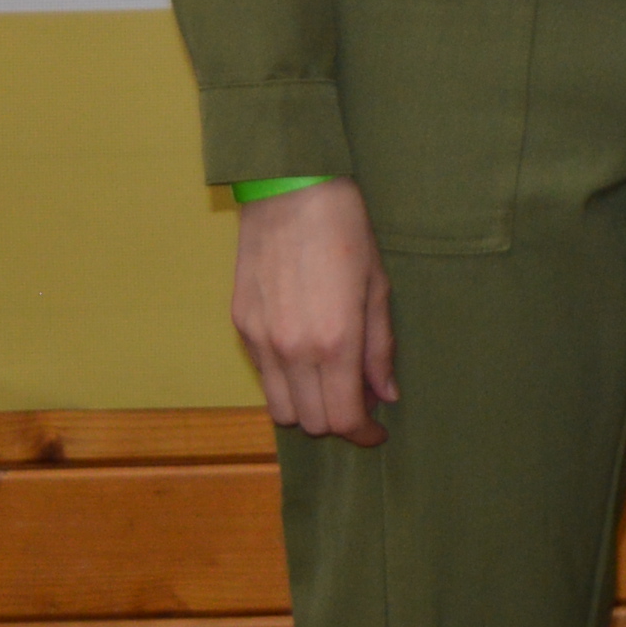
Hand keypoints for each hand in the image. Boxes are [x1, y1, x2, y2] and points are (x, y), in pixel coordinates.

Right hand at [232, 179, 394, 443]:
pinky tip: (305, 360)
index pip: (344, 417)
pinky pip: (263, 378)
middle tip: (361, 402)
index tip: (379, 432)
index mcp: (334, 343)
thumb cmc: (347, 233)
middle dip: (339, 421)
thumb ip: (380, 348)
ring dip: (309, 409)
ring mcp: (261, 342)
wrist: (290, 192)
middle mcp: (292, 351)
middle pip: (312, 422)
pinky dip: (286, 384)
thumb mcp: (378, 288)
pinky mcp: (240, 327)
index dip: (364, 434)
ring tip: (331, 384)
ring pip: (281, 409)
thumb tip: (386, 394)